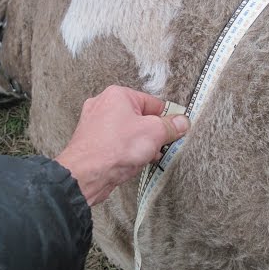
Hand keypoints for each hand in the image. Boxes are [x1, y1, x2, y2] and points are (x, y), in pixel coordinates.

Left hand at [54, 85, 190, 205]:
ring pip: (128, 131)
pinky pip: (116, 142)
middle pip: (140, 117)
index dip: (167, 119)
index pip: (153, 103)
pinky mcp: (92, 141)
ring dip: (141, 144)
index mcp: (118, 95)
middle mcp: (103, 105)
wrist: (86, 175)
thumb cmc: (115, 148)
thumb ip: (171, 126)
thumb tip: (183, 122)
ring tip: (147, 156)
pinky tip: (133, 162)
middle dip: (153, 133)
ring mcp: (95, 124)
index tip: (176, 131)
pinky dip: (126, 151)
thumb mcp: (153, 133)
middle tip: (162, 146)